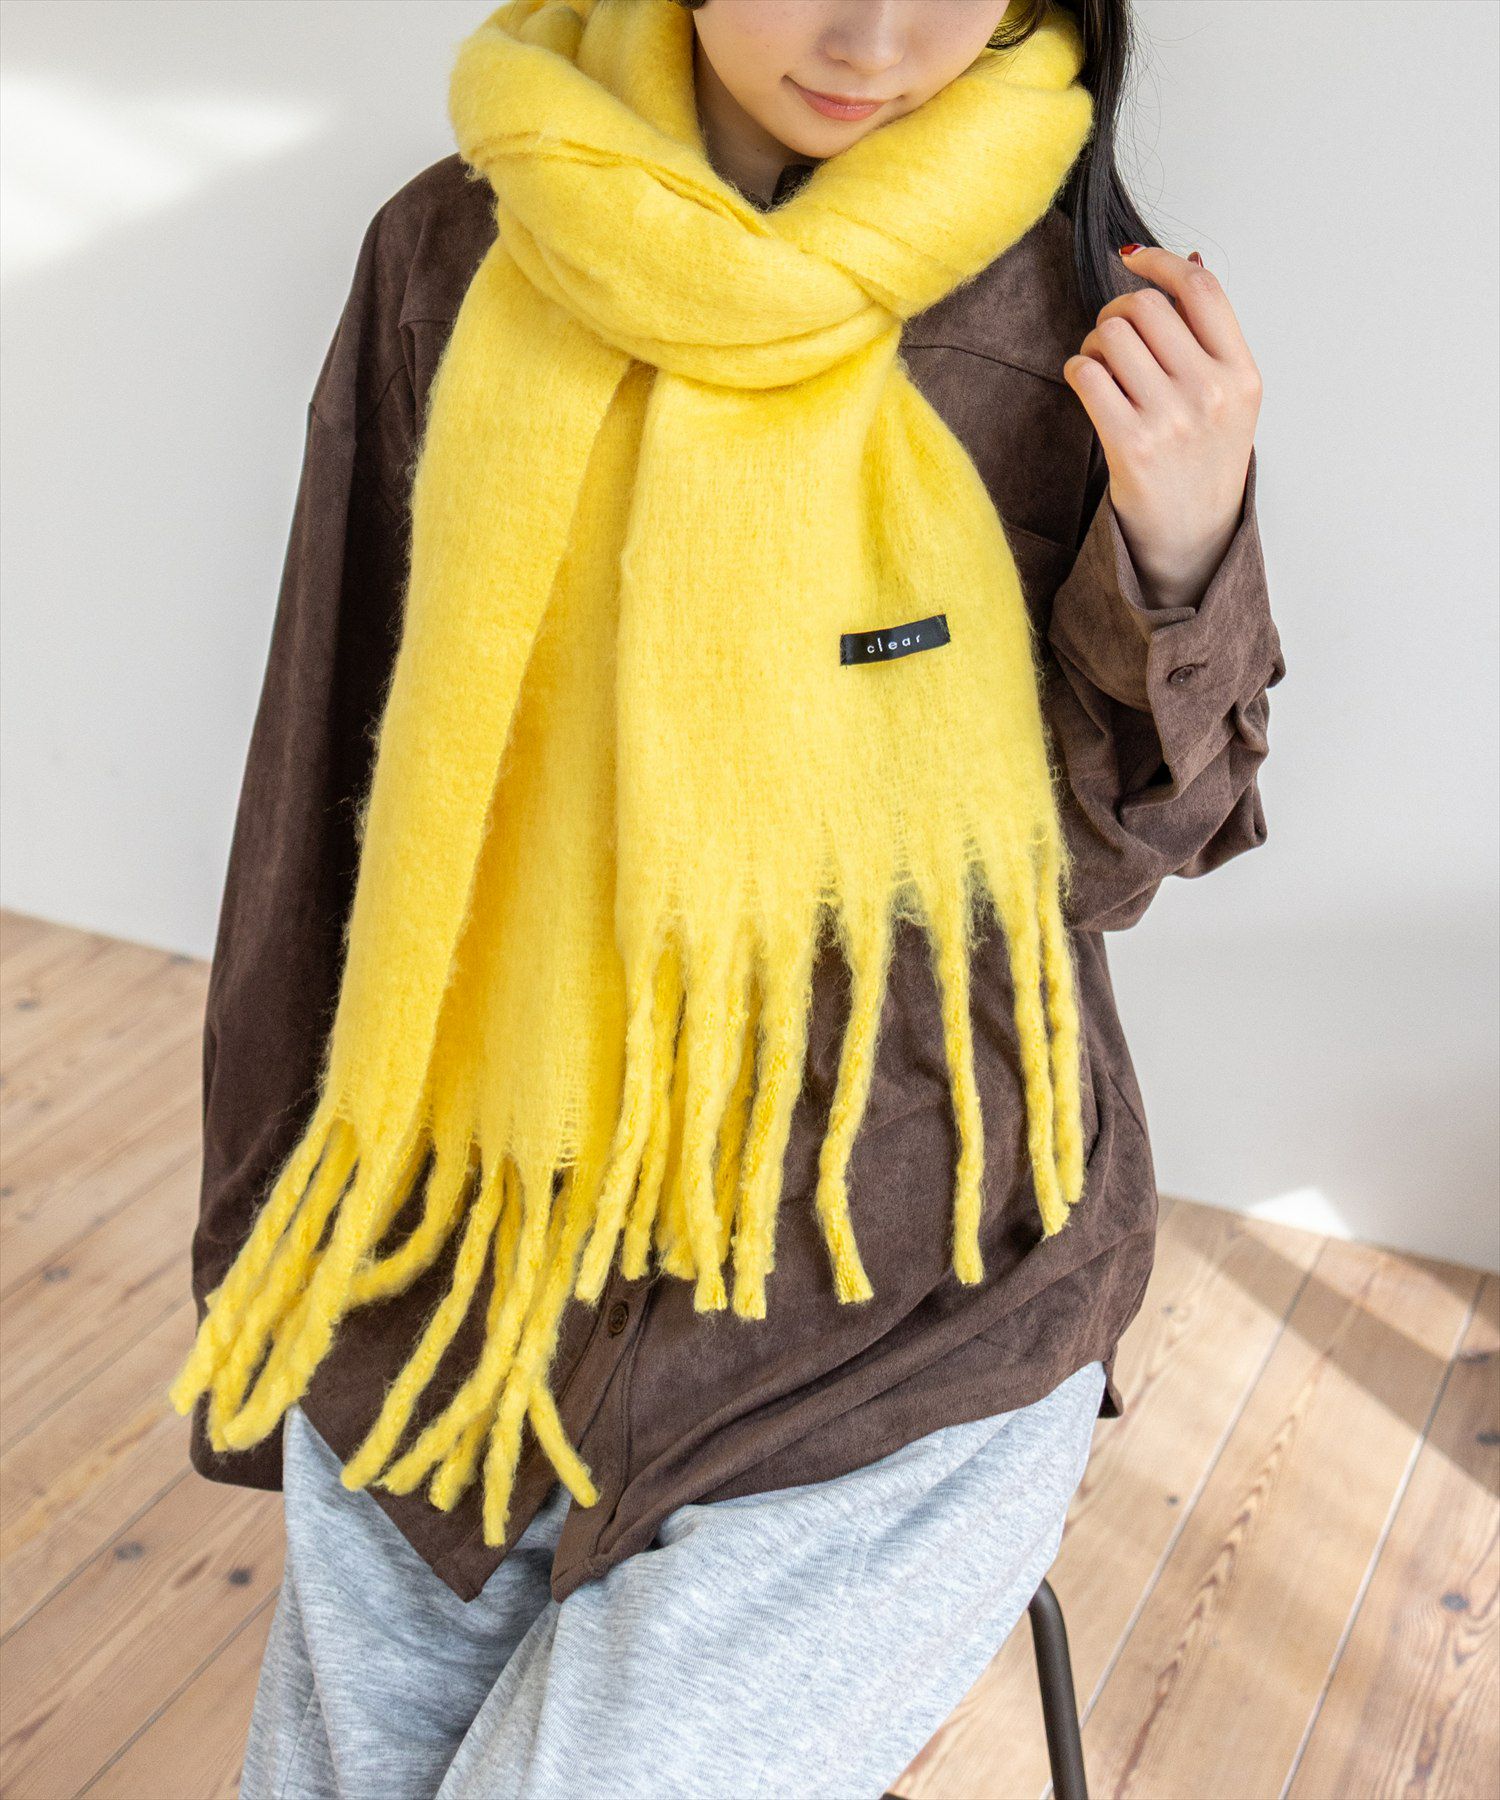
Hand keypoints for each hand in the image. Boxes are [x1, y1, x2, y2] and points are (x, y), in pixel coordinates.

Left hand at [1062, 246, 1261, 608]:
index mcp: (1242, 374)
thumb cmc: (1204, 464)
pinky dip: (1078, 370)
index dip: (1159, 262)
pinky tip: (1088, 386)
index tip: (1131, 259)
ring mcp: (1172, 419)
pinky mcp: (1131, 445)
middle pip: (1145, 308)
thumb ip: (1211, 339)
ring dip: (1094, 343)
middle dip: (1116, 312)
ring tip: (1101, 368)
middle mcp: (1212, 392)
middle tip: (1111, 337)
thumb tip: (1184, 261)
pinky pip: (1087, 374)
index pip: (1201, 288)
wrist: (1192, 541)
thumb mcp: (1232, 399)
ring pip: (1112, 335)